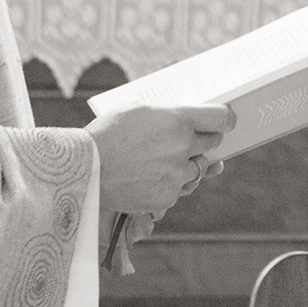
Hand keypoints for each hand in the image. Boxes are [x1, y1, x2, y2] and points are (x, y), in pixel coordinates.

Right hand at [86, 103, 233, 216]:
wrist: (83, 169)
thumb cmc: (108, 132)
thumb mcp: (138, 109)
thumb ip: (171, 113)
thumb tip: (195, 122)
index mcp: (178, 120)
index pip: (222, 118)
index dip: (224, 119)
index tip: (223, 121)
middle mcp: (182, 147)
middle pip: (212, 143)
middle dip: (202, 140)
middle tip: (184, 140)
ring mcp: (176, 175)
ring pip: (198, 169)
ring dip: (185, 164)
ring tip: (159, 160)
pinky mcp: (166, 197)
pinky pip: (180, 189)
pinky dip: (170, 184)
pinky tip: (150, 177)